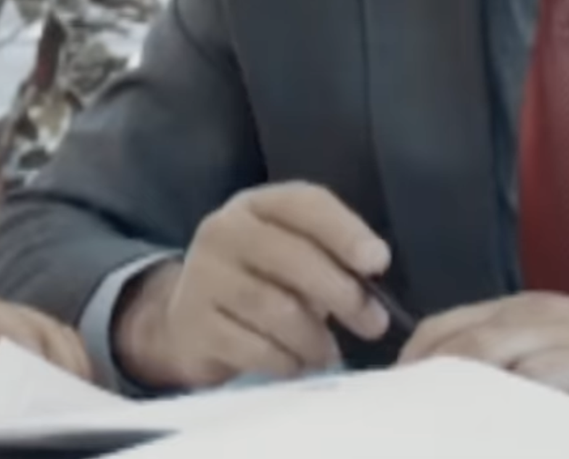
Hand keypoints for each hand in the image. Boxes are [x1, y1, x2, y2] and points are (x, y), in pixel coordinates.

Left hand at [0, 289, 91, 408]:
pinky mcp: (2, 340)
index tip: (54, 409)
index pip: (19, 336)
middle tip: (78, 414)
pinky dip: (61, 370)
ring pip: (53, 338)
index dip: (41, 373)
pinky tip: (68, 401)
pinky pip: (45, 349)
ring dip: (69, 371)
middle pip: (46, 334)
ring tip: (81, 411)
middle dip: (64, 373)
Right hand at [115, 183, 393, 391]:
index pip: (304, 204)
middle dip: (342, 293)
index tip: (378, 262)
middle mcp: (223, 231)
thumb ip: (331, 257)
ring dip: (315, 338)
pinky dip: (287, 361)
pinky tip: (296, 363)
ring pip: (276, 309)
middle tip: (373, 323)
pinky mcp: (195, 325)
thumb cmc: (260, 281)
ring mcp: (203, 277)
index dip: (345, 231)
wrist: (190, 321)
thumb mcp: (292, 255)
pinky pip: (255, 348)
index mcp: (256, 205)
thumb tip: (373, 277)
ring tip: (329, 352)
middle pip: (293, 257)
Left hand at [398, 291, 568, 406]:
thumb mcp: (557, 357)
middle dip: (416, 377)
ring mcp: (556, 332)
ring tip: (423, 423)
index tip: (389, 396)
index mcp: (519, 309)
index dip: (409, 361)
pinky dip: (498, 404)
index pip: (442, 327)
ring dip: (446, 389)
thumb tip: (457, 398)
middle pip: (452, 341)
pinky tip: (482, 429)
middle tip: (395, 415)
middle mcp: (530, 313)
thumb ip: (514, 369)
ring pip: (479, 355)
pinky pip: (526, 380)